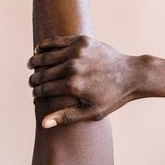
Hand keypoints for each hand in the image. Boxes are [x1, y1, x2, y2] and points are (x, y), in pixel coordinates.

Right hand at [28, 36, 144, 127]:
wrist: (132, 74)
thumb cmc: (113, 97)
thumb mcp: (92, 112)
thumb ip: (67, 117)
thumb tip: (43, 123)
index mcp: (73, 86)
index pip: (44, 89)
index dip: (37, 92)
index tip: (35, 94)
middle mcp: (73, 67)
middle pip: (42, 73)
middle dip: (34, 79)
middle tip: (32, 82)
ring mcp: (77, 52)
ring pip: (46, 56)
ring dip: (35, 61)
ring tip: (31, 66)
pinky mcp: (82, 40)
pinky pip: (56, 41)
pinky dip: (45, 45)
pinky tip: (39, 51)